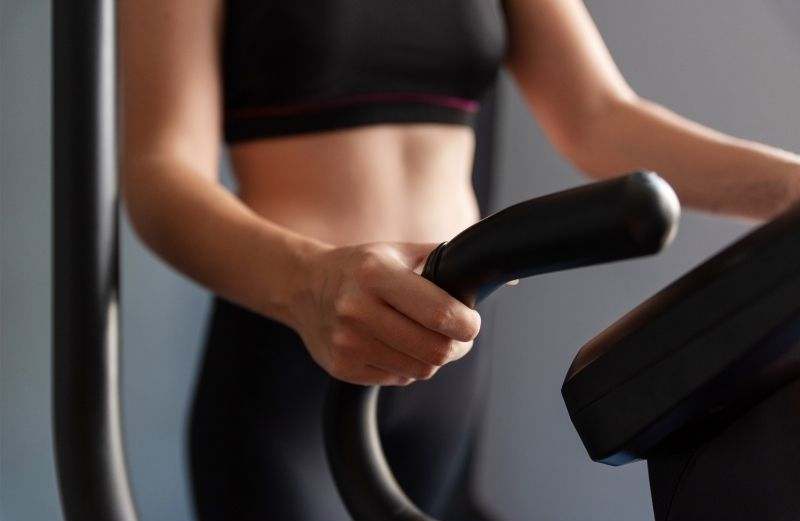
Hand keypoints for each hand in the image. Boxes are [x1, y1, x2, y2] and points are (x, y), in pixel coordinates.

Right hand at [292, 242, 481, 385]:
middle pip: (435, 350)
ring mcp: (348, 342)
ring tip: (423, 337)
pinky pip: (397, 379)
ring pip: (420, 369)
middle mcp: (358, 309)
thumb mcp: (401, 251)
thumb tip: (508, 277)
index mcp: (376, 274)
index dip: (468, 325)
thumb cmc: (361, 267)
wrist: (303, 287)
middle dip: (457, 346)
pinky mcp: (342, 368)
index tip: (470, 322)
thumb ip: (451, 260)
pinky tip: (395, 345)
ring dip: (433, 357)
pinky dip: (406, 366)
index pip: (440, 314)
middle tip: (458, 336)